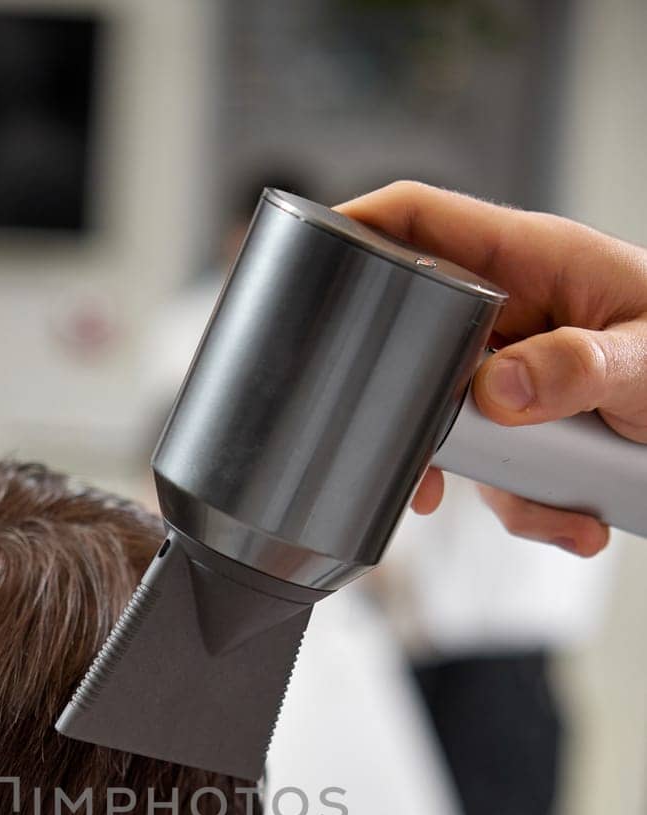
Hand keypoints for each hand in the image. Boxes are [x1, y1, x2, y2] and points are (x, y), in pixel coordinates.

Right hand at [339, 182, 646, 555]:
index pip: (421, 222)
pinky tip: (580, 522)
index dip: (356, 231)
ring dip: (504, 491)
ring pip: (460, 434)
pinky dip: (534, 512)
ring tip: (564, 508)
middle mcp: (517, 314)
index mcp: (534, 262)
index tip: (304, 265)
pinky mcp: (536, 428)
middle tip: (428, 474)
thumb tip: (497, 390)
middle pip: (417, 351)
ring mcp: (522, 373)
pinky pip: (503, 477)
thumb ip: (576, 368)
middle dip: (423, 425)